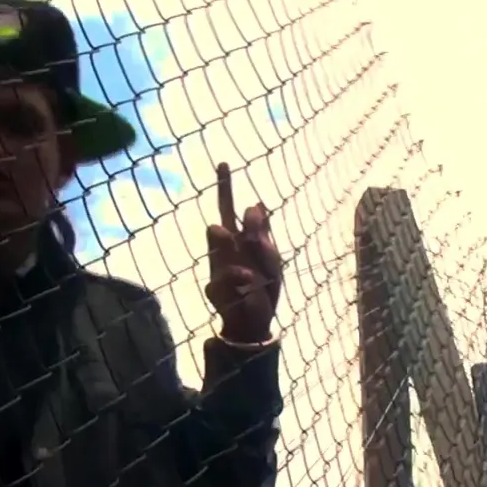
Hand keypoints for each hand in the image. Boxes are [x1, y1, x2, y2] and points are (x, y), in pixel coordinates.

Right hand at [205, 163, 282, 342]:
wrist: (257, 323)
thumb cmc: (265, 289)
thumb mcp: (272, 261)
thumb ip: (261, 235)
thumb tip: (256, 203)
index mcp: (241, 239)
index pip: (230, 209)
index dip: (225, 187)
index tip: (223, 163)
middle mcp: (226, 249)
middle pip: (217, 223)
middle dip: (221, 220)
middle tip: (225, 220)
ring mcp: (218, 266)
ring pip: (217, 239)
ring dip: (232, 245)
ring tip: (246, 262)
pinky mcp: (214, 287)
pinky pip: (224, 274)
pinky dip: (241, 277)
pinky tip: (250, 283)